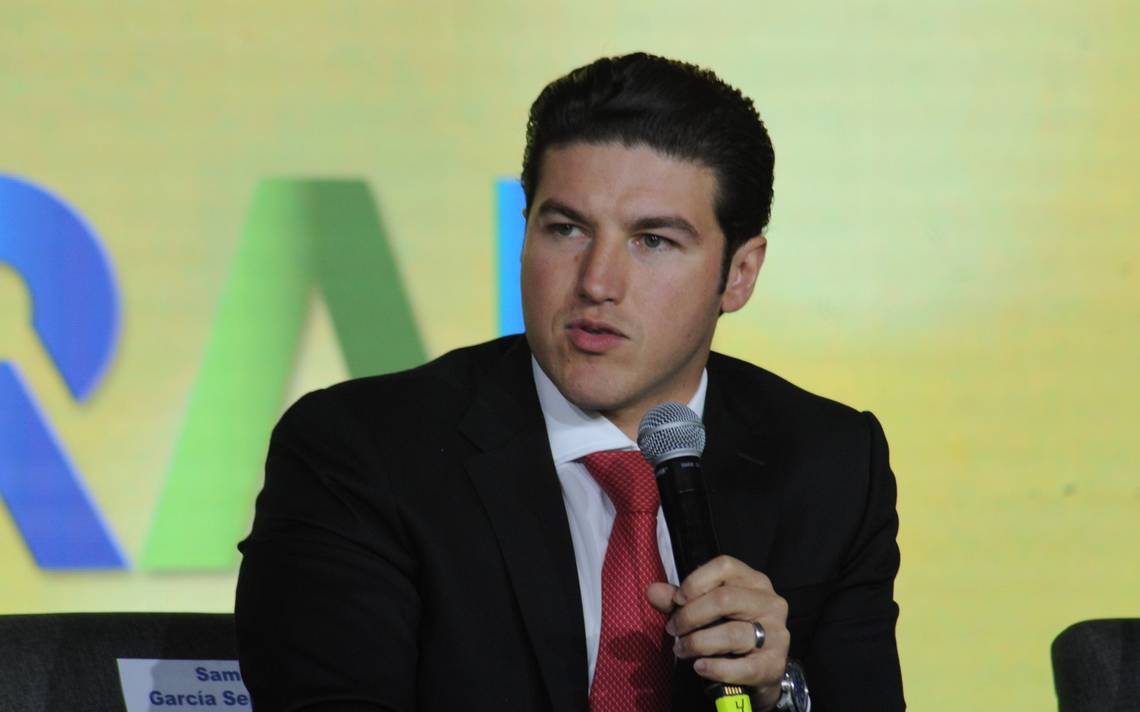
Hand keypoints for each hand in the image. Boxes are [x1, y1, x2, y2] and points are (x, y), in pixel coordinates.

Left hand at [646, 555, 788, 710]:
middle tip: (673, 630)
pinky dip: (715, 667)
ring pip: (732, 634)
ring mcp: (777, 633)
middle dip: (690, 616)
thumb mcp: (704, 611)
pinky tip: (699, 667)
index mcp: (754, 581)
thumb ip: (678, 601)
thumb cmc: (729, 631)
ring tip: (681, 650)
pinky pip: (741, 666)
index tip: (677, 600)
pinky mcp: (774, 664)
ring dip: (698, 643)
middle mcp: (770, 602)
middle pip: (725, 599)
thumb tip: (651, 591)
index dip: (696, 581)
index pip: (725, 566)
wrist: (758, 672)